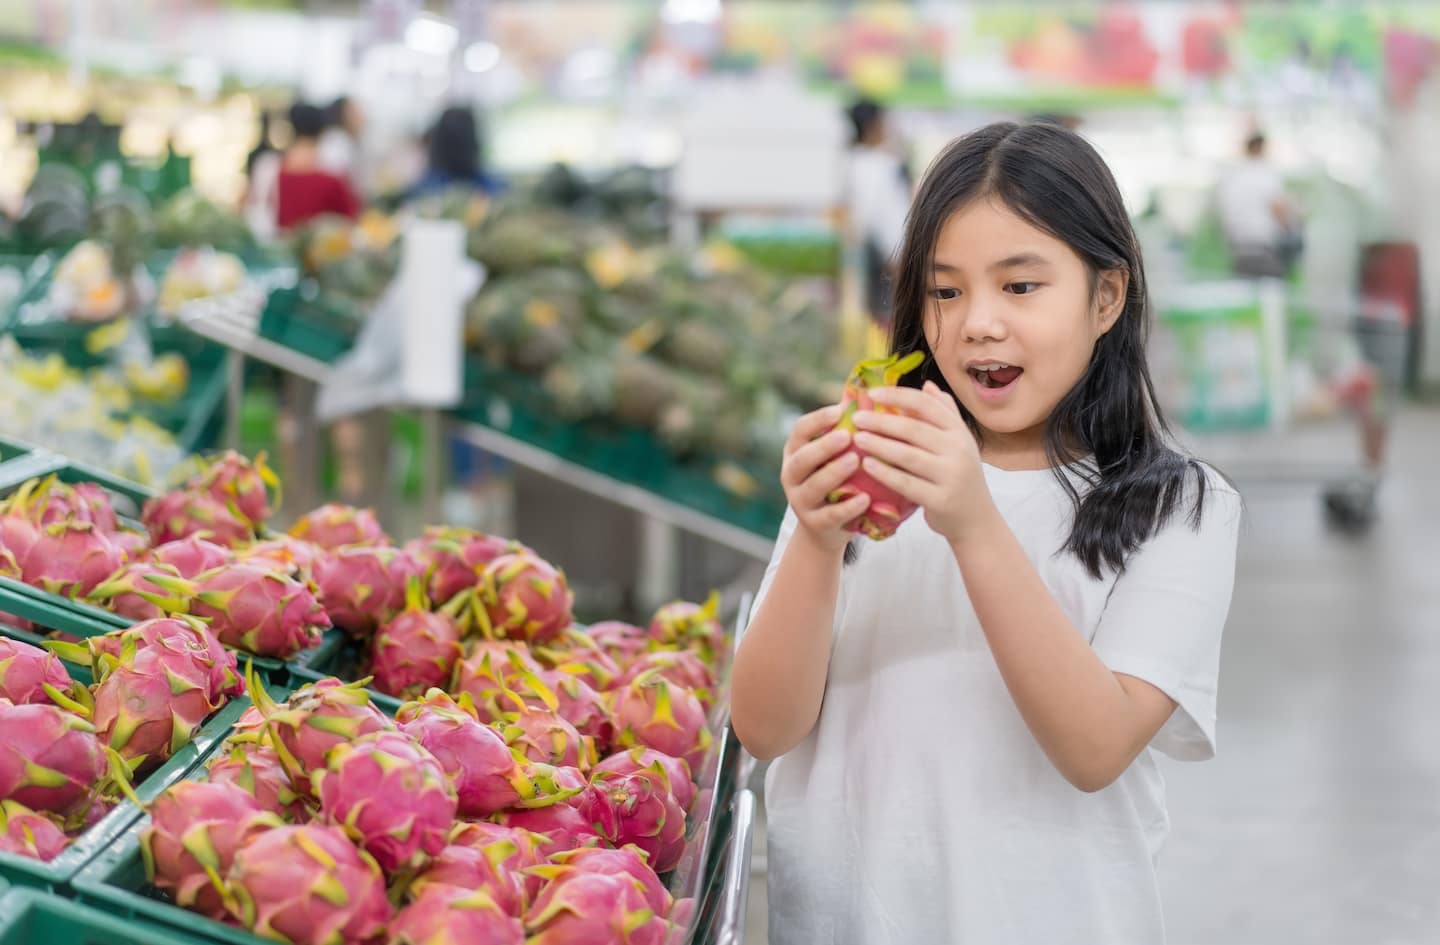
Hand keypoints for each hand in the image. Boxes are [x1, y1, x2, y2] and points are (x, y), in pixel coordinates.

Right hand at [780, 403, 868, 552]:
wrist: (825, 528)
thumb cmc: (836, 481)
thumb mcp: (832, 457)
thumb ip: (844, 433)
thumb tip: (870, 397)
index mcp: (796, 452)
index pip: (800, 431)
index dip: (818, 420)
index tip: (840, 410)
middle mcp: (792, 475)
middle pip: (803, 459)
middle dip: (824, 446)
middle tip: (848, 436)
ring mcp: (800, 501)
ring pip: (814, 486)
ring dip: (834, 472)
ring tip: (856, 461)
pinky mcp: (815, 524)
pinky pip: (830, 515)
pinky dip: (847, 507)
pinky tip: (865, 498)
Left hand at [853, 381, 991, 543]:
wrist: (975, 520)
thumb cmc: (959, 476)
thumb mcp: (958, 442)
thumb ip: (944, 413)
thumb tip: (927, 385)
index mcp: (959, 431)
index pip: (926, 405)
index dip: (897, 395)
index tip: (871, 393)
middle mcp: (958, 450)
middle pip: (914, 429)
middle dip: (882, 421)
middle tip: (857, 418)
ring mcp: (951, 476)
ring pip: (908, 455)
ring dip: (879, 444)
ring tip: (857, 438)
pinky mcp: (940, 500)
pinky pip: (906, 483)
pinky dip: (884, 473)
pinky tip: (866, 465)